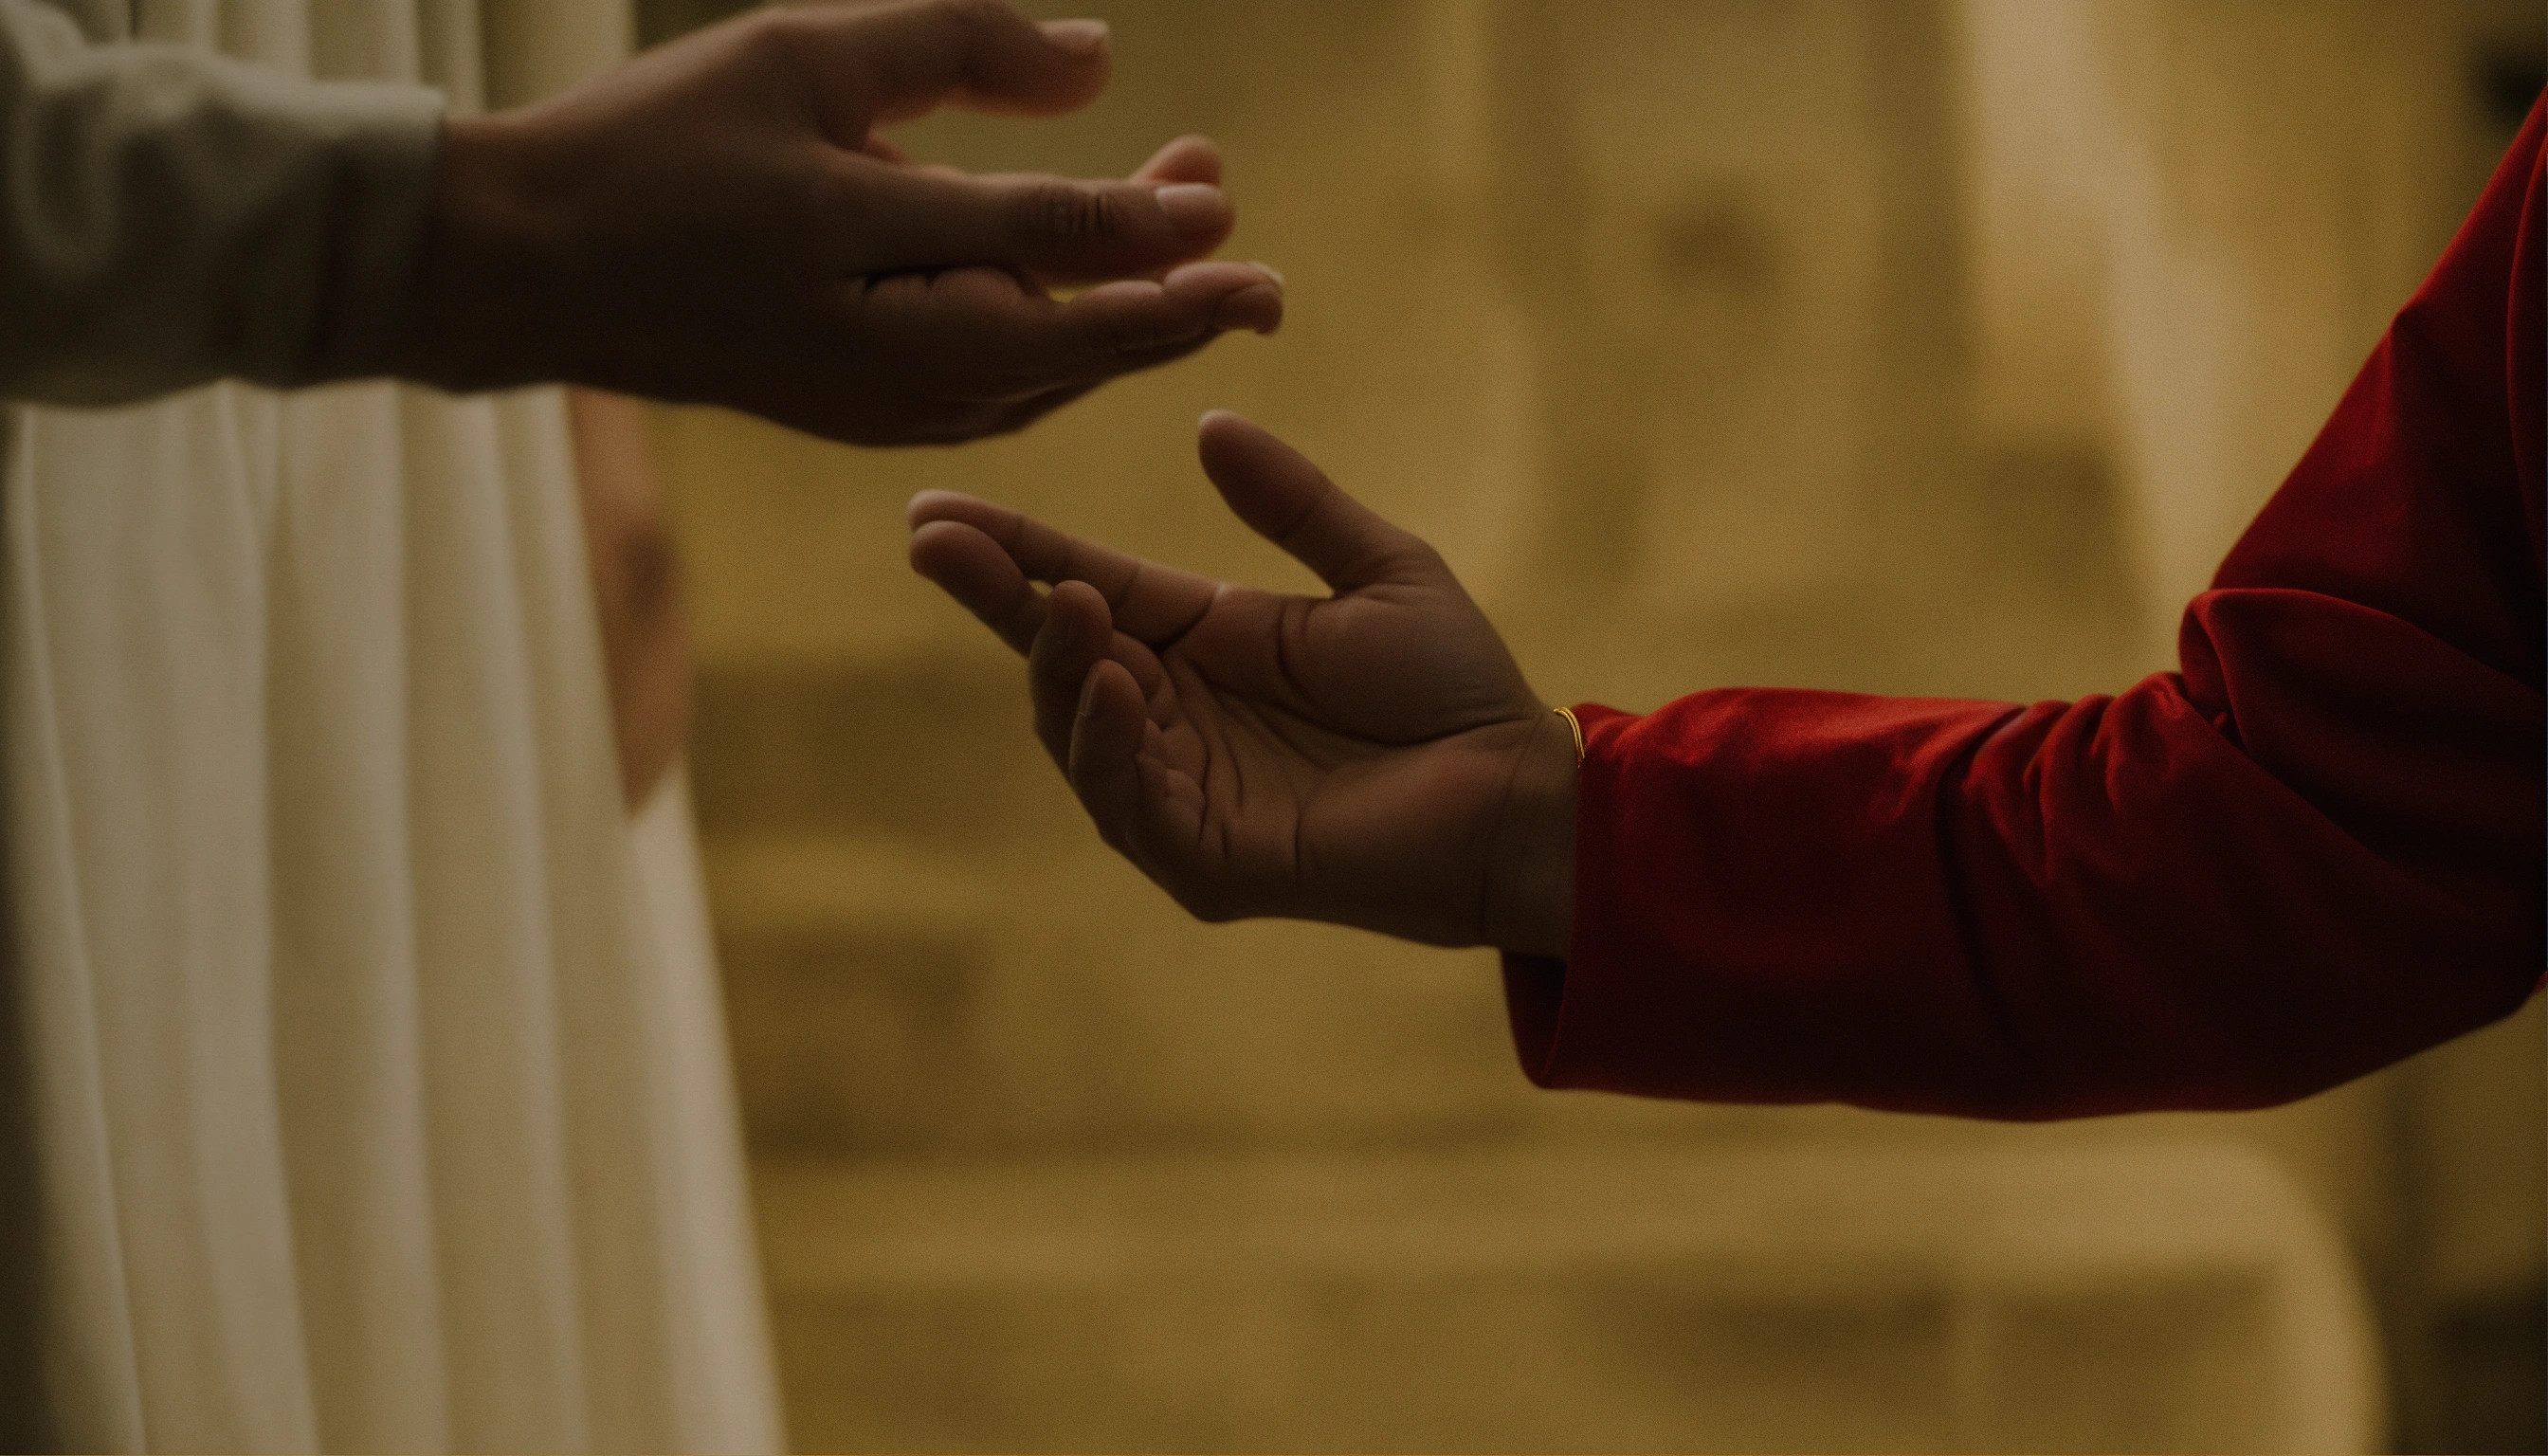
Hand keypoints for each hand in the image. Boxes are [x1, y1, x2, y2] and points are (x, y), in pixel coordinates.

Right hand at [405, 0, 1283, 444]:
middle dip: (1176, 300)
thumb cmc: (659, 145)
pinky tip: (1100, 300)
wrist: (529, 270)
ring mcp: (879, 407)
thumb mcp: (803, 56)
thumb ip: (955, 48)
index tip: (1227, 198)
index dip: (1149, 225)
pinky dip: (1063, 345)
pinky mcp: (869, 417)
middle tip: (1265, 274)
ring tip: (1200, 250)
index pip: (1044, 244)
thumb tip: (1099, 57)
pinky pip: (998, 390)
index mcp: (862, 260)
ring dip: (1129, 318)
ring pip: (1043, 376)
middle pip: (1071, 339)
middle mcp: (886, 361)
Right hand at [908, 412, 1577, 954]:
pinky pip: (1125, 804)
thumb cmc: (1457, 691)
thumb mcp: (1376, 569)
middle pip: (1055, 653)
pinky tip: (1109, 684)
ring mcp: (1180, 793)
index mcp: (1204, 643)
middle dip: (997, 597)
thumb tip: (1209, 419)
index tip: (934, 509)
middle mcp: (1175, 716)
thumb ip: (1292, 502)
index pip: (1086, 586)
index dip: (1011, 551)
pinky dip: (1104, 745)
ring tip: (1065, 603)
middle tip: (940, 542)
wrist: (1518, 793)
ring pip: (1073, 729)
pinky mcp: (1204, 859)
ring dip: (1054, 664)